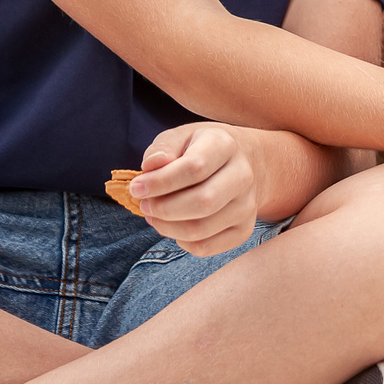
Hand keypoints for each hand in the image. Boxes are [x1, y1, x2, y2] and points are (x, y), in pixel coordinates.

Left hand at [131, 123, 263, 255]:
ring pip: (201, 229)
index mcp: (225, 145)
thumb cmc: (203, 149)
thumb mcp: (182, 136)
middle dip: (163, 208)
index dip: (160, 182)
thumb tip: (151, 167)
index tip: (136, 188)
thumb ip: (163, 148)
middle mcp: (243, 176)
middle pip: (202, 202)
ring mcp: (247, 206)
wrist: (244, 162)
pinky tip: (175, 226)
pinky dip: (181, 241)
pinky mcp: (244, 229)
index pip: (194, 168)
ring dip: (167, 227)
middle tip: (145, 205)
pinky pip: (206, 247)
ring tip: (154, 216)